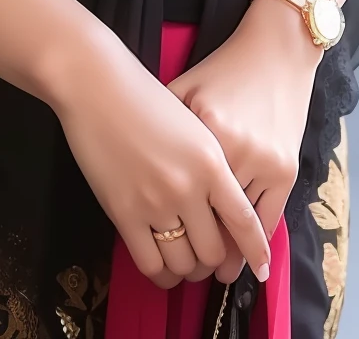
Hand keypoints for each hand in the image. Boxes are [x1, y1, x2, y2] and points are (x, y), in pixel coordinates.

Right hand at [46, 30, 271, 289]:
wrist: (98, 86)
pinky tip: (161, 265)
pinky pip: (150, 263)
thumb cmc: (145, 98)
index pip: (244, 220)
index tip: (260, 269)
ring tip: (185, 260)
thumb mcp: (192, 125)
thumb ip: (210, 166)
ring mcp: (155, 203)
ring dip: (187, 269)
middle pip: (214, 250)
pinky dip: (160, 273)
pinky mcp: (123, 214)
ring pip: (183, 262)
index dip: (255, 251)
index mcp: (211, 162)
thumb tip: (222, 209)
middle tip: (209, 258)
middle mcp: (188, 187)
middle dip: (215, 262)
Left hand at [167, 0, 320, 278]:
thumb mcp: (181, 93)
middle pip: (207, 224)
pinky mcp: (286, 168)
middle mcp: (229, 156)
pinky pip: (268, 218)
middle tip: (187, 273)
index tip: (163, 260)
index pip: (178, 204)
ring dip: (225, 254)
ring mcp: (261, 163)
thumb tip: (137, 170)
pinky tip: (248, 260)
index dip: (168, 238)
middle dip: (196, 256)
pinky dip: (256, 242)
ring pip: (236, 228)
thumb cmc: (220, 71)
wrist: (273, 50)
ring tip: (213, 272)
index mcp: (198, 137)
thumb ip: (161, 131)